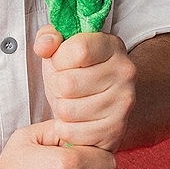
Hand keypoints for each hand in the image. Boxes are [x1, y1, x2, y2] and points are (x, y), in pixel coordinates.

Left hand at [35, 28, 136, 150]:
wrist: (98, 105)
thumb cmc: (78, 74)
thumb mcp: (61, 50)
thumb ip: (48, 37)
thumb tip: (45, 46)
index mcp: (112, 46)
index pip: (78, 49)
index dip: (60, 58)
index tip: (63, 62)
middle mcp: (125, 71)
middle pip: (67, 83)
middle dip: (57, 87)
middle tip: (66, 87)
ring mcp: (123, 101)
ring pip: (67, 109)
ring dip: (61, 109)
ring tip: (72, 103)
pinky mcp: (115, 128)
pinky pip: (71, 131)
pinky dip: (66, 128)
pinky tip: (76, 120)